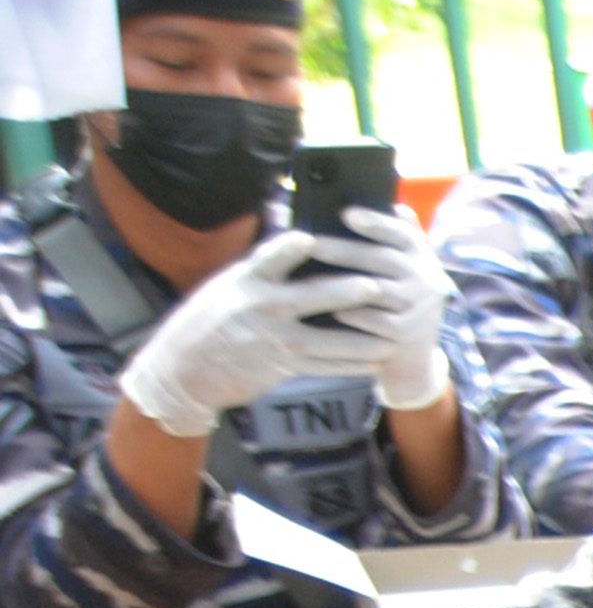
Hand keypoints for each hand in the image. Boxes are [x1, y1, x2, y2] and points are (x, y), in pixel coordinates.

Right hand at [115, 229, 385, 437]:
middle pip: (310, 297)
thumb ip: (266, 273)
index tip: (309, 238)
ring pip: (327, 340)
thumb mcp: (229, 287)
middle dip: (345, 292)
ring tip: (393, 334)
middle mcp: (260, 308)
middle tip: (375, 286)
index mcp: (245, 281)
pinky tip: (376, 360)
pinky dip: (353, 364)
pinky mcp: (282, 367)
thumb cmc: (213, 318)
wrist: (185, 368)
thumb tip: (309, 248)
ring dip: (363, 339)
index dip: (289, 248)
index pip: (268, 258)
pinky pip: (325, 366)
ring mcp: (273, 340)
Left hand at [301, 204, 454, 409]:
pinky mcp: (407, 333)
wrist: (413, 354)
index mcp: (422, 256)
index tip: (346, 213)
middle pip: (382, 259)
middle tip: (311, 243)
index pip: (401, 232)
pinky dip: (350, 314)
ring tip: (310, 277)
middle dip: (344, 250)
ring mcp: (419, 308)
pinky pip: (373, 320)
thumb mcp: (405, 267)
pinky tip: (327, 309)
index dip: (375, 222)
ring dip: (340, 283)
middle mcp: (426, 279)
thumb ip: (398, 237)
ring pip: (374, 290)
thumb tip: (393, 205)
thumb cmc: (397, 298)